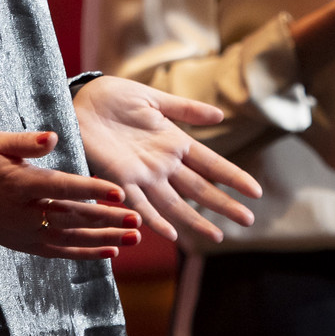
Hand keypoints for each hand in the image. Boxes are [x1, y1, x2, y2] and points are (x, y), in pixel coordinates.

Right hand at [0, 130, 142, 259]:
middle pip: (72, 217)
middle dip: (107, 219)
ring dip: (105, 238)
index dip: (91, 190)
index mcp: (19, 185)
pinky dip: (87, 253)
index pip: (61, 188)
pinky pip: (61, 252)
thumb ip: (27, 141)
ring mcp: (26, 234)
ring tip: (134, 236)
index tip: (119, 192)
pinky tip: (113, 250)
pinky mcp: (28, 246)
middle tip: (137, 218)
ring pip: (72, 239)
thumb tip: (53, 137)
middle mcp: (24, 214)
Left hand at [72, 76, 263, 243]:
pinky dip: (155, 220)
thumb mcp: (154, 100)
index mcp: (173, 142)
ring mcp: (143, 174)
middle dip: (223, 204)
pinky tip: (172, 234)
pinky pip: (140, 204)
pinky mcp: (119, 179)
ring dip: (196, 220)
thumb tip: (221, 117)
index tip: (255, 191)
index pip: (211, 164)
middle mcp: (162, 163)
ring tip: (217, 237)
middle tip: (248, 221)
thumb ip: (186, 110)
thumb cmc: (113, 97)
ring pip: (175, 204)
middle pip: (199, 188)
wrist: (78, 100)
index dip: (232, 177)